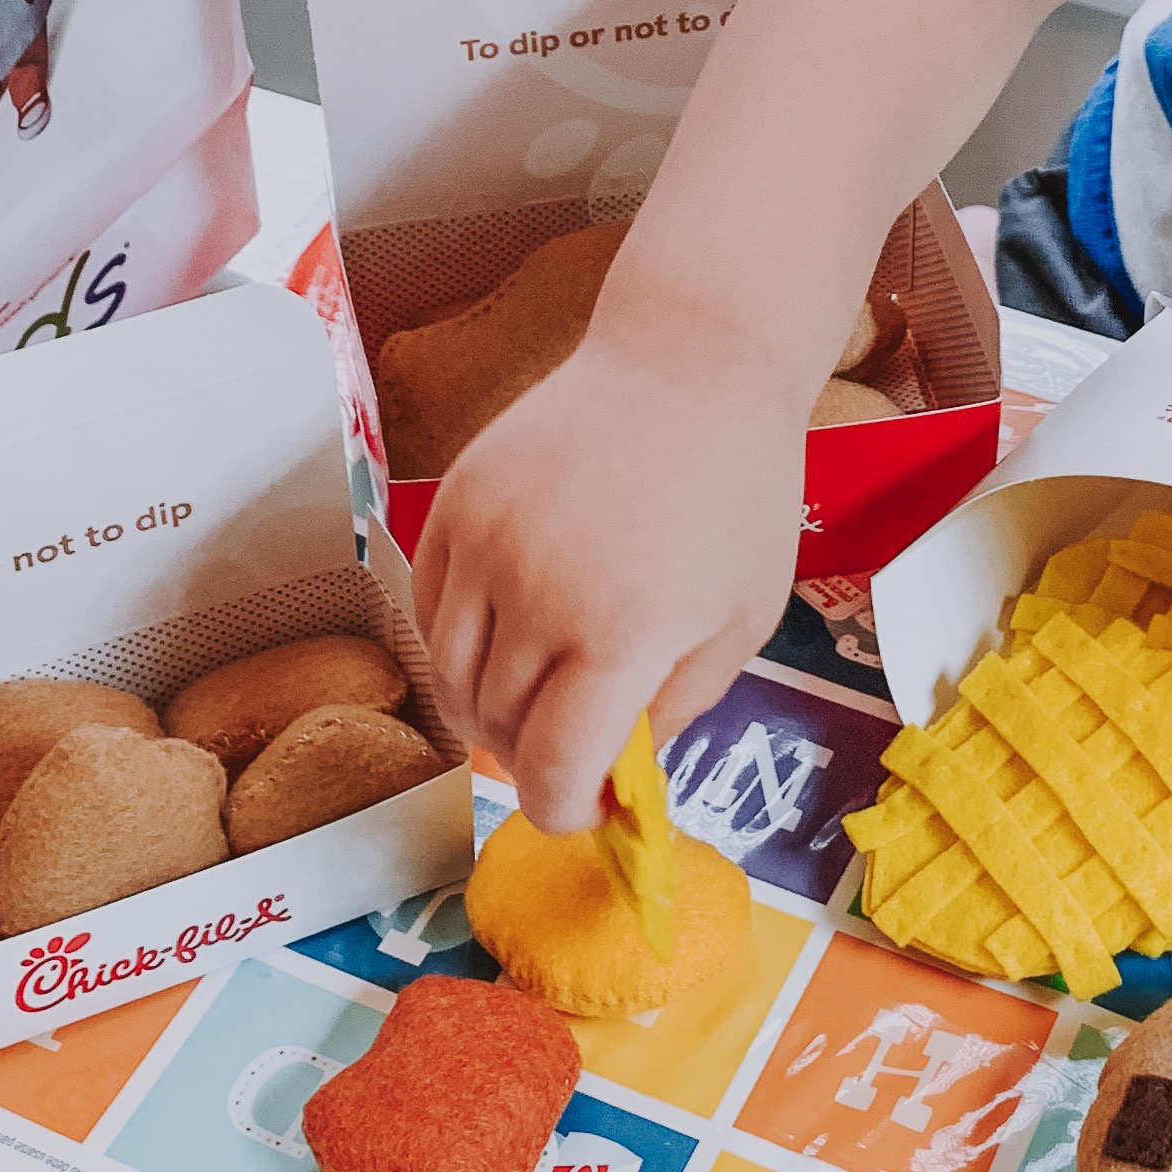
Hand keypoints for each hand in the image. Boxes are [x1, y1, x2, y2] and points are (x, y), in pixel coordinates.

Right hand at [411, 319, 809, 833]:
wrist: (690, 361)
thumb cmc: (737, 491)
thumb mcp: (743, 620)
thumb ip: (677, 709)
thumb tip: (617, 771)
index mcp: (621, 632)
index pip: (554, 768)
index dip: (563, 810)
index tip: (586, 809)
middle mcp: (538, 593)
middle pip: (499, 727)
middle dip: (537, 755)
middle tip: (577, 742)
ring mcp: (485, 543)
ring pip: (451, 677)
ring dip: (489, 707)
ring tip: (540, 691)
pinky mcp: (453, 503)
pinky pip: (428, 611)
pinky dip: (458, 644)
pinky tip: (507, 635)